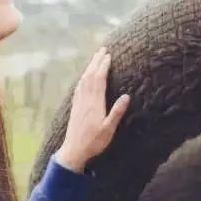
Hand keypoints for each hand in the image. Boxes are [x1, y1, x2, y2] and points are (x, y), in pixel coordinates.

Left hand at [56, 47, 130, 172]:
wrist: (74, 151)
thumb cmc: (94, 141)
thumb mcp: (109, 129)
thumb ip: (117, 112)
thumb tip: (126, 96)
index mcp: (94, 103)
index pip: (99, 80)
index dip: (103, 66)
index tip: (108, 55)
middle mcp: (85, 99)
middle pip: (90, 76)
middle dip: (96, 62)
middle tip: (102, 49)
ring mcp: (79, 102)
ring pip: (83, 80)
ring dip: (89, 67)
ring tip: (95, 58)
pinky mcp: (75, 107)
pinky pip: (79, 87)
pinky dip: (83, 78)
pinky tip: (83, 77)